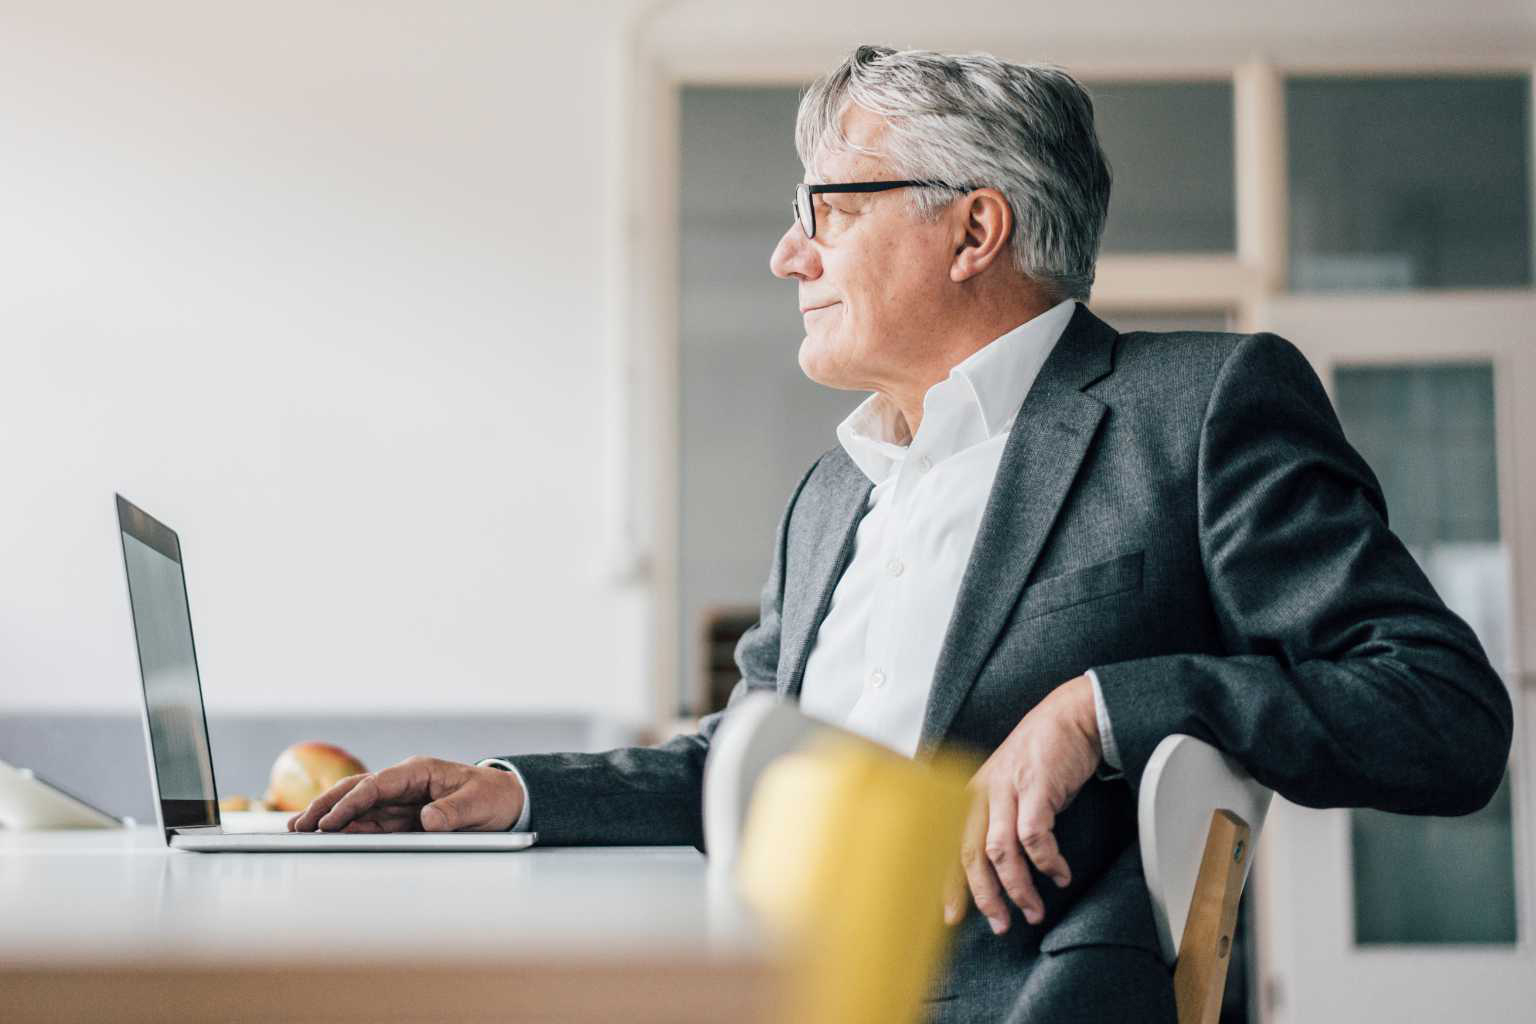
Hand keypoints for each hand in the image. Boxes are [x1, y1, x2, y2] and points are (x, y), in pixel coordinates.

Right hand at [286, 755, 524, 832]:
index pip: (377, 785)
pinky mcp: (402, 816)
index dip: (352, 803)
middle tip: (297, 826)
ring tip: (299, 832)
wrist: (506, 802)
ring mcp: (401, 799)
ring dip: (330, 818)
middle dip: (326, 806)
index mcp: (420, 772)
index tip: (330, 821)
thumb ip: (454, 812)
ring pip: (358, 807)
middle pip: (358, 791)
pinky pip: (371, 822)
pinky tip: (327, 837)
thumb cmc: (493, 798)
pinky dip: (348, 829)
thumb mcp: (479, 805)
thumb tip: (427, 820)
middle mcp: (405, 783)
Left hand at [944, 674, 1101, 934]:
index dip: (947, 883)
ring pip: (1000, 851)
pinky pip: (1035, 836)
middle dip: (984, 896)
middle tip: (1000, 924)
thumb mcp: (1004, 784)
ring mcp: (1007, 788)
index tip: (950, 916)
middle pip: (970, 853)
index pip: (947, 843)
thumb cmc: (1040, 755)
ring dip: (1018, 887)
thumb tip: (993, 867)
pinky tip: (1059, 875)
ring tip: (1034, 910)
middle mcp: (981, 791)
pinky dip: (1047, 862)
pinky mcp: (1036, 786)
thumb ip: (994, 817)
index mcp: (969, 793)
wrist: (1069, 716)